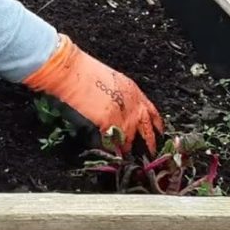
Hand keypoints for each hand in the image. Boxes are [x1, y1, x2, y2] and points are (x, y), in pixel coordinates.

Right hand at [23, 33, 163, 154]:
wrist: (71, 71)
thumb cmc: (84, 71)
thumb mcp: (111, 80)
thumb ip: (120, 96)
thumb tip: (120, 109)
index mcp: (133, 91)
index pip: (152, 113)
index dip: (156, 126)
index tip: (158, 134)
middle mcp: (132, 104)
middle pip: (147, 130)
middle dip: (149, 145)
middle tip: (149, 155)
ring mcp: (122, 115)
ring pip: (132, 140)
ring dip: (130, 150)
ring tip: (129, 158)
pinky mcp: (108, 123)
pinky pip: (114, 142)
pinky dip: (113, 150)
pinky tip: (113, 156)